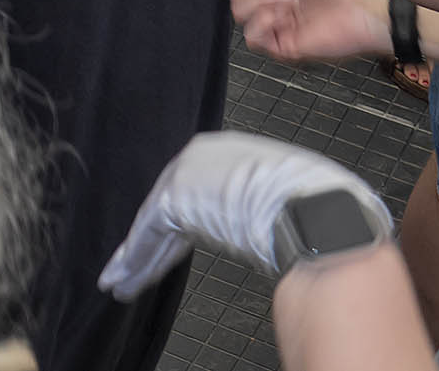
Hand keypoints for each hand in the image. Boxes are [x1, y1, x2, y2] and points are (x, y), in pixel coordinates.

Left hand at [98, 132, 388, 297]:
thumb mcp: (295, 199)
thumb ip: (274, 206)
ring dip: (138, 259)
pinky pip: (149, 235)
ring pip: (155, 226)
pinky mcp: (174, 198)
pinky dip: (135, 260)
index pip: (198, 193)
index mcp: (235, 154)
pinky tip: (121, 280)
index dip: (183, 225)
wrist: (317, 208)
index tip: (170, 247)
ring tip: (119, 283)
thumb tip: (287, 228)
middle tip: (133, 268)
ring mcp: (186, 174)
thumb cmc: (319, 208)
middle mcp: (204, 158)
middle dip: (152, 244)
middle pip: (170, 208)